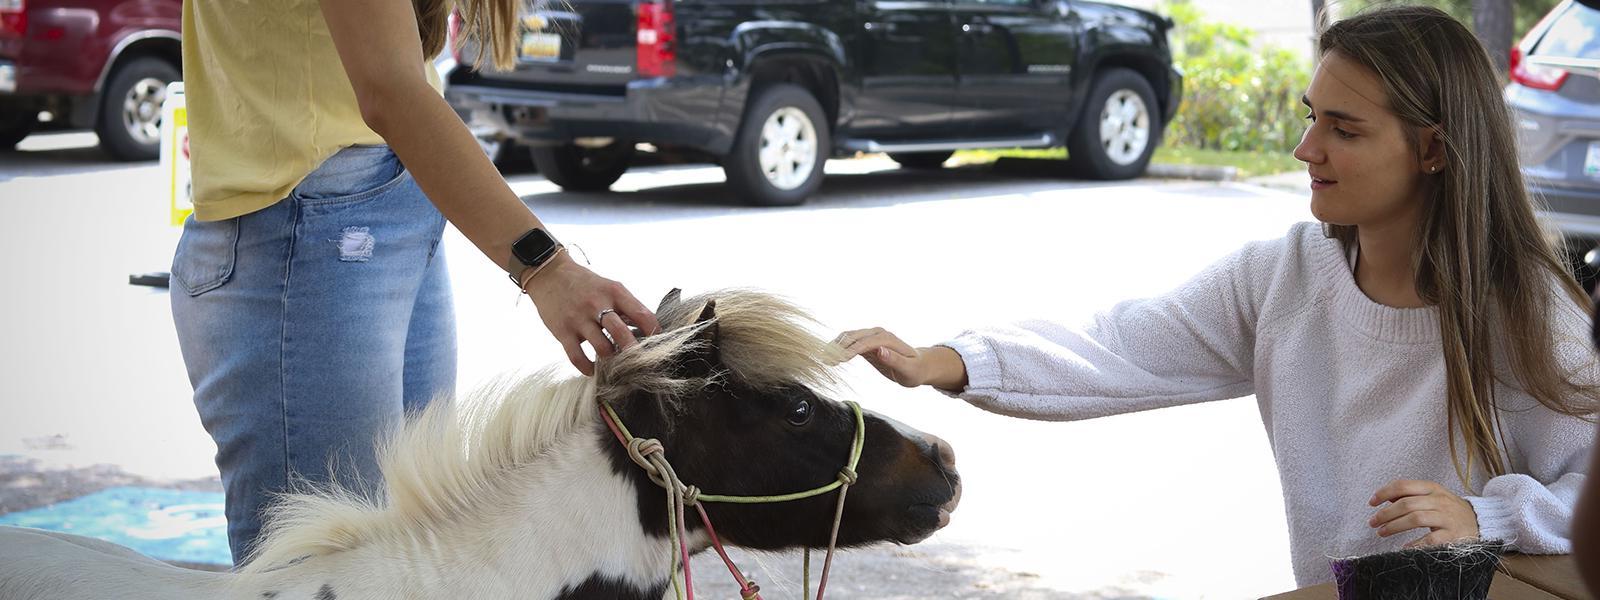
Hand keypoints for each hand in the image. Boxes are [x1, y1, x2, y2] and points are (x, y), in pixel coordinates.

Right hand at [523, 253, 660, 375]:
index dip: (653, 333)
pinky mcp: (562, 331)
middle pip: (622, 334)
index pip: (643, 315)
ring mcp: (579, 319)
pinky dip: (588, 368)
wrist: (551, 275)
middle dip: (634, 352)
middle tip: (639, 363)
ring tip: (616, 365)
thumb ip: (628, 308)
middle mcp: (597, 304)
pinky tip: (594, 370)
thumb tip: (648, 331)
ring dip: (612, 361)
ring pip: (602, 348)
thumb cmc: (587, 285)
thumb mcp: (610, 288)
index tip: (656, 345)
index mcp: (615, 292)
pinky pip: (577, 357)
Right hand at [835, 327, 965, 389]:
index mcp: (887, 339)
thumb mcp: (908, 369)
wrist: (919, 365)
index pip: (864, 343)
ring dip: (834, 346)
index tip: (836, 360)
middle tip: (823, 360)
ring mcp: (871, 337)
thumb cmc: (915, 370)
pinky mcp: (866, 344)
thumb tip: (880, 350)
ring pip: (848, 338)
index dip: (849, 350)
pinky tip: (829, 357)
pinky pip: (849, 343)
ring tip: (822, 358)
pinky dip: (838, 348)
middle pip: (852, 337)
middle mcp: (877, 334)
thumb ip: (894, 360)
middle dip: (837, 347)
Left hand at [1368, 479, 1479, 547]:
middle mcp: (1440, 500)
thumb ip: (1411, 495)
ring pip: (1415, 518)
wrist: (1480, 522)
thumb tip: (1386, 497)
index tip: (1372, 502)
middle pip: (1406, 504)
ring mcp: (1447, 518)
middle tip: (1372, 522)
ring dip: (1394, 526)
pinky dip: (1415, 544)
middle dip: (1385, 513)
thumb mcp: (1432, 496)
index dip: (1384, 492)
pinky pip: (1430, 539)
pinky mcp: (1453, 535)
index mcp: (1432, 488)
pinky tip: (1403, 548)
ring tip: (1381, 532)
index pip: (1403, 485)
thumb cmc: (1449, 510)